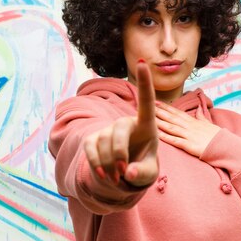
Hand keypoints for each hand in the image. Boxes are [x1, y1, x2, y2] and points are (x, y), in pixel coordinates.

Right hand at [83, 61, 158, 186]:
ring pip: (104, 143)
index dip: (144, 82)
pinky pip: (91, 149)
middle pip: (118, 132)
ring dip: (110, 165)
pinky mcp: (93, 139)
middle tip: (124, 174)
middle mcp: (126, 123)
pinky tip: (103, 175)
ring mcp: (108, 130)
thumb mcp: (148, 173)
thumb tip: (129, 173)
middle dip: (119, 155)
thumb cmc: (141, 167)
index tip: (143, 62)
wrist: (123, 175)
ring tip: (117, 178)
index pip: (146, 101)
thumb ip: (142, 173)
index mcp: (146, 126)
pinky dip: (96, 164)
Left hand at [155, 101, 220, 157]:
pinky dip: (166, 137)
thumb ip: (201, 117)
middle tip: (146, 105)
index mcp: (193, 122)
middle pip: (171, 118)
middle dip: (159, 111)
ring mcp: (189, 135)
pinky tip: (156, 135)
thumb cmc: (218, 137)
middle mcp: (189, 126)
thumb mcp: (209, 124)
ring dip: (159, 122)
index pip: (177, 112)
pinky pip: (175, 141)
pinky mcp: (190, 145)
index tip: (155, 101)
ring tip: (149, 117)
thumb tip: (199, 108)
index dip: (166, 107)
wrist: (226, 147)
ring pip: (171, 127)